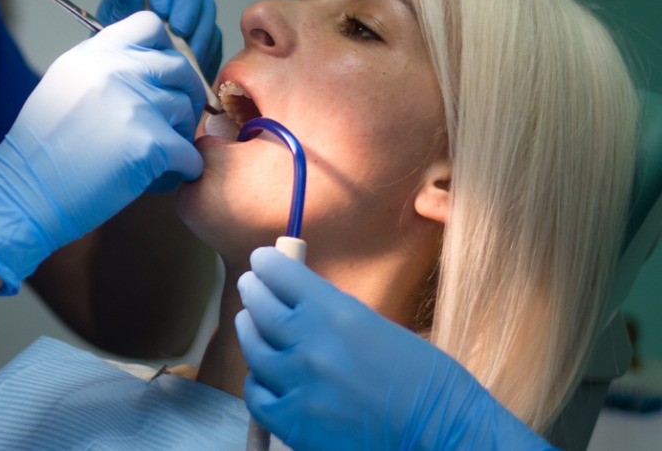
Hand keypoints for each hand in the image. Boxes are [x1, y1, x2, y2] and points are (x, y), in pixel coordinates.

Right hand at [0, 12, 205, 293]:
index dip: (164, 50)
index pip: (150, 24)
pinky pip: (189, 153)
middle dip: (182, 96)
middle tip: (171, 122)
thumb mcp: (64, 85)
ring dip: (178, 136)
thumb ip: (103, 68)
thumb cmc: (41, 151)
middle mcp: (115, 69)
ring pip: (186, 112)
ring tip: (155, 158)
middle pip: (178, 67)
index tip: (161, 76)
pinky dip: (181, 169)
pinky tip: (159, 178)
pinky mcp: (149, 143)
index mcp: (93, 53)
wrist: (23, 194)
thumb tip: (145, 64)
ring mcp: (135, 104)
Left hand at [97, 0, 221, 83]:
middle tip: (179, 31)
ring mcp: (190, 5)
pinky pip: (213, 33)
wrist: (128, 76)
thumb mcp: (109, 28)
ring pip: (205, 3)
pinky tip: (192, 64)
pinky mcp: (203, 30)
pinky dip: (205, 48)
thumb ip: (120, 6)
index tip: (160, 8)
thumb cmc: (115, 47)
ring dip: (198, 28)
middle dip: (188, 1)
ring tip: (184, 54)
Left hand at [235, 247, 556, 450]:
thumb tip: (301, 301)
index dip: (267, 265)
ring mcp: (300, 387)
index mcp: (338, 315)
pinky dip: (257, 381)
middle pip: (260, 307)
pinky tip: (262, 374)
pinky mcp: (296, 425)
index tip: (261, 260)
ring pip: (254, 349)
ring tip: (249, 321)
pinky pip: (257, 395)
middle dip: (253, 290)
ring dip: (250, 330)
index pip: (282, 275)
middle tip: (251, 285)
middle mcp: (312, 347)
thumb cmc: (428, 382)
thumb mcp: (380, 328)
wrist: (445, 438)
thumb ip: (335, 314)